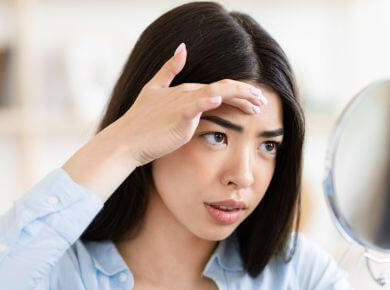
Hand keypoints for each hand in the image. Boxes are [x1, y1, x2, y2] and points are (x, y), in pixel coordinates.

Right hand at [102, 42, 268, 166]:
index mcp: (186, 90)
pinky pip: (196, 105)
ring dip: (240, 97)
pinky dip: (207, 101)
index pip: (219, 88)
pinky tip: (218, 100)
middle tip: (263, 103)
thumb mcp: (154, 90)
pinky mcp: (179, 117)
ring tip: (256, 104)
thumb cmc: (141, 122)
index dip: (239, 93)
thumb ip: (168, 70)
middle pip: (224, 89)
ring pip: (218, 94)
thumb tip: (181, 48)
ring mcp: (183, 103)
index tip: (255, 101)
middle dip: (246, 95)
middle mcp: (187, 93)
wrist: (126, 141)